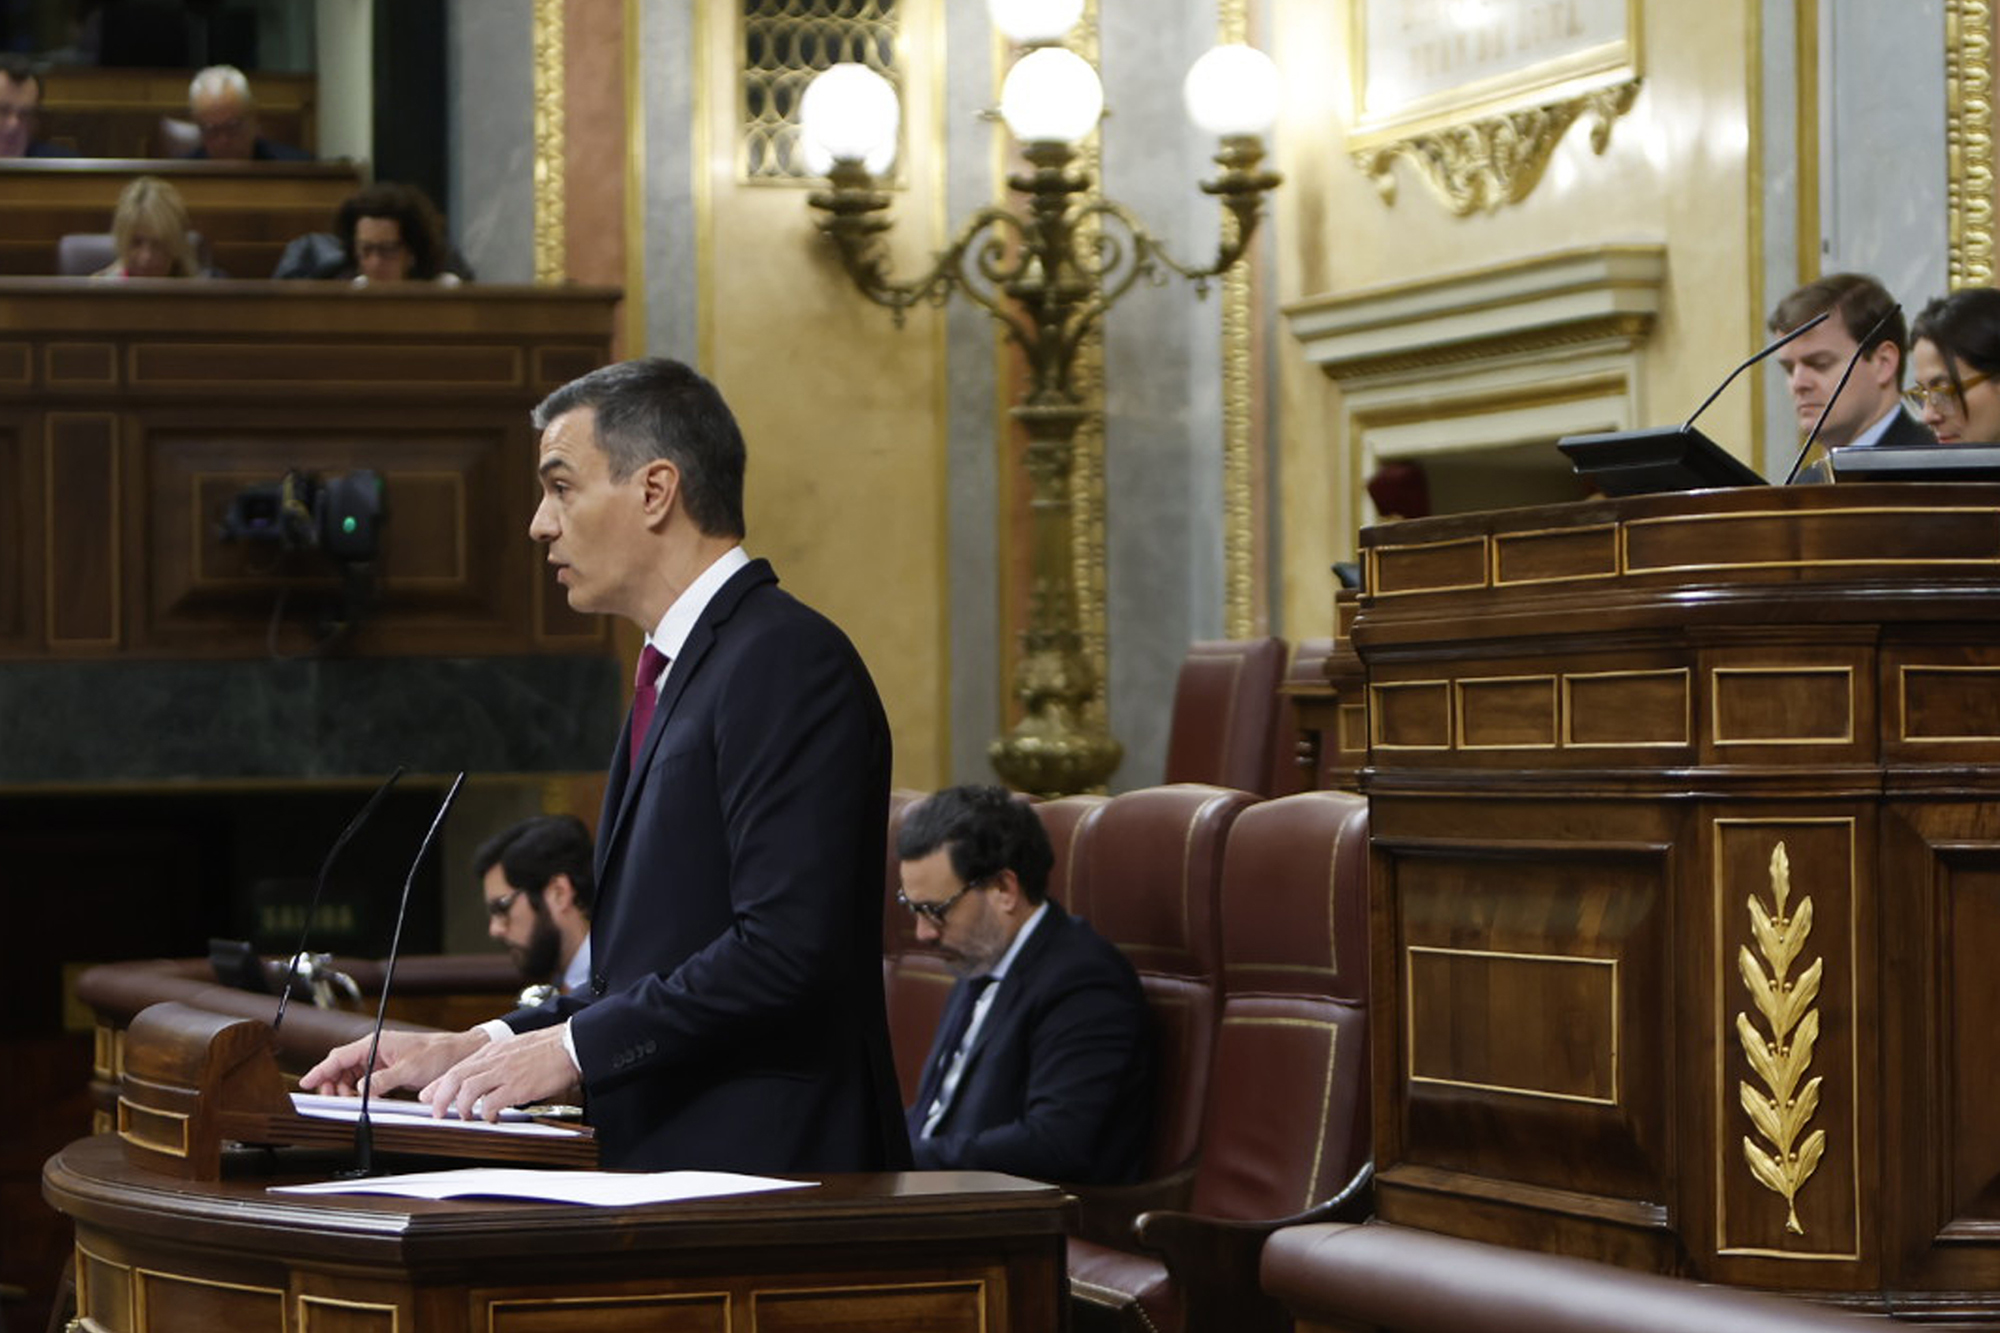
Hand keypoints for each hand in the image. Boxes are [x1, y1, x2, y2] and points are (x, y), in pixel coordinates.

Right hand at [299, 1028, 488, 1098]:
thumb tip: (361, 1090)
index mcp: (375, 1043)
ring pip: (351, 1076)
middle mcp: (374, 1050)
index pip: (339, 1057)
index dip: (321, 1070)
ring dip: (347, 1090)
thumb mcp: (409, 1069)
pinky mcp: (387, 1071)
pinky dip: (360, 1092)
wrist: (457, 1054)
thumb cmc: (436, 1055)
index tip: (306, 1082)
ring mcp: (380, 1060)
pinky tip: (364, 1101)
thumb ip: (382, 1080)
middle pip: (341, 1068)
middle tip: (335, 1100)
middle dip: (333, 1084)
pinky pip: (365, 1082)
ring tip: (351, 1103)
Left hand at [421, 1024, 578, 1121]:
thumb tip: (481, 1076)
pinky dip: (486, 1114)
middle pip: (455, 1078)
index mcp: (492, 1050)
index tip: (428, 1096)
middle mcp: (494, 1059)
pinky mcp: (518, 1087)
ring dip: (462, 1108)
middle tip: (437, 1113)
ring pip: (467, 1090)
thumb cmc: (547, 1048)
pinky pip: (491, 1104)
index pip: (457, 1067)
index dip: (438, 1084)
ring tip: (466, 1118)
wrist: (571, 1044)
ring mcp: (505, 1073)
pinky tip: (491, 1118)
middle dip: (440, 1098)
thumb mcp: (514, 1048)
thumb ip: (495, 1061)